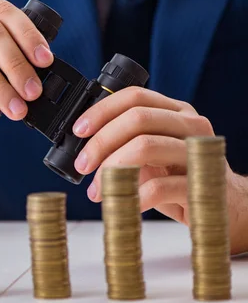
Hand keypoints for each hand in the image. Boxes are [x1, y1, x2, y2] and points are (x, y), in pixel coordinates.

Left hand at [71, 87, 247, 253]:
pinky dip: (133, 196)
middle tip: (82, 165)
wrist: (224, 206)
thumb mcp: (152, 155)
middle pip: (137, 119)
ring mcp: (199, 153)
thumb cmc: (180, 178)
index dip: (101, 110)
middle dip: (101, 142)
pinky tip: (123, 204)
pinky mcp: (202, 184)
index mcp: (175, 112)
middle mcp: (190, 126)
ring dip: (111, 170)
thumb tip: (82, 151)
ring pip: (145, 147)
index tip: (78, 130)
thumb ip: (124, 144)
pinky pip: (159, 186)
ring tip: (96, 190)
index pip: (135, 97)